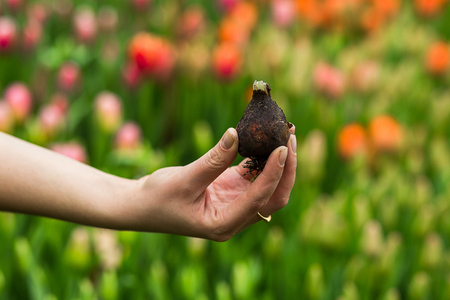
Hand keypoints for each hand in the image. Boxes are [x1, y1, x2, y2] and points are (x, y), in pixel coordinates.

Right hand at [122, 127, 296, 240]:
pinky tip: (266, 140)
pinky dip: (262, 160)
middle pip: (273, 197)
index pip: (259, 199)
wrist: (142, 206)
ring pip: (267, 188)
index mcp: (223, 224)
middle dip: (286, 170)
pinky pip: (253, 177)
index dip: (274, 173)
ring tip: (285, 134)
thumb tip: (237, 134)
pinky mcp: (231, 193)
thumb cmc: (158, 197)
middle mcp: (235, 218)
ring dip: (278, 164)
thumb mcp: (184, 179)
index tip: (282, 147)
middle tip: (290, 137)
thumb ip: (213, 160)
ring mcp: (235, 206)